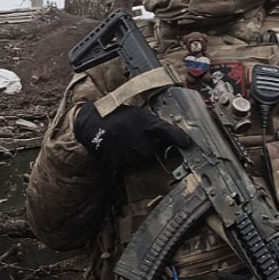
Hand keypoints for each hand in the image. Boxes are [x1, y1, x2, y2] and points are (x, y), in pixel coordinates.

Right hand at [73, 102, 190, 173]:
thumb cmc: (118, 117)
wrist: (92, 120)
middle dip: (145, 150)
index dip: (176, 137)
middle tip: (135, 140)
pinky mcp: (113, 153)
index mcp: (141, 119)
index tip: (186, 143)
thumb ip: (152, 127)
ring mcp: (122, 143)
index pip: (163, 129)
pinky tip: (116, 148)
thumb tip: (172, 140)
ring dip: (133, 155)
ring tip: (123, 143)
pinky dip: (122, 159)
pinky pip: (124, 163)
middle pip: (149, 151)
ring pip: (137, 159)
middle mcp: (133, 130)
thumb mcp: (138, 116)